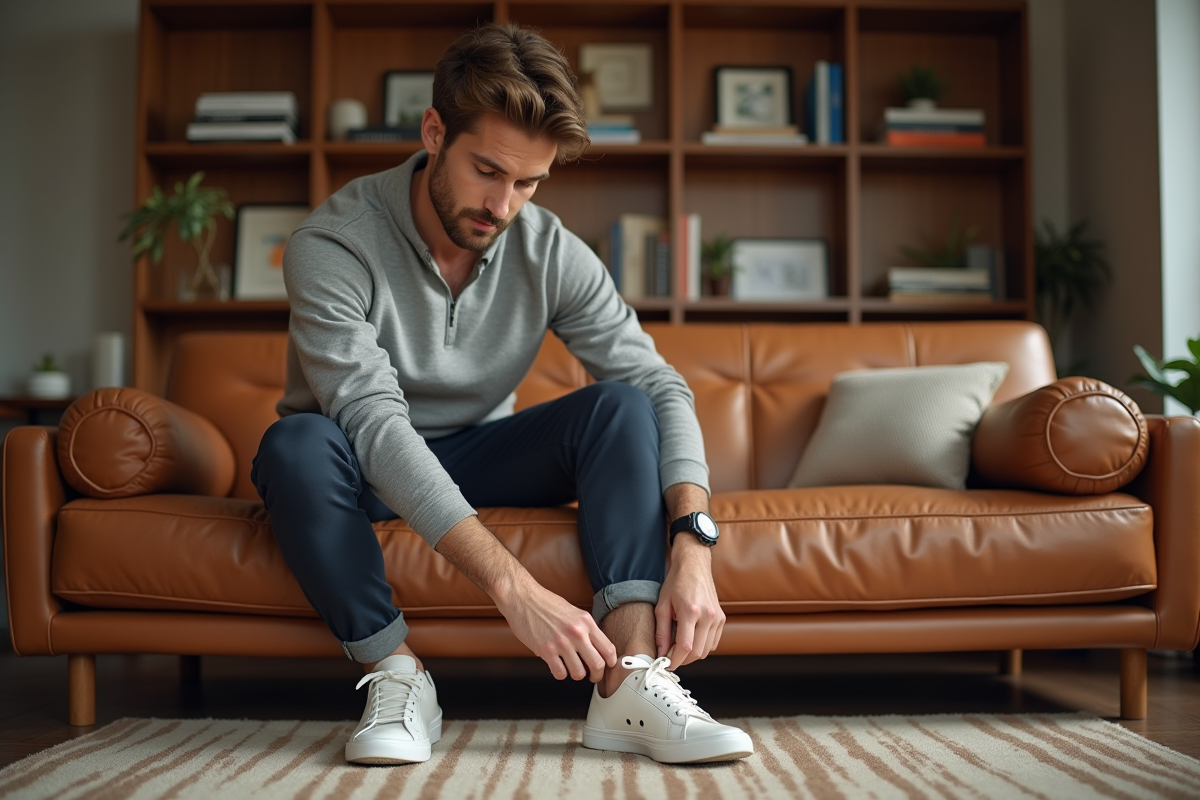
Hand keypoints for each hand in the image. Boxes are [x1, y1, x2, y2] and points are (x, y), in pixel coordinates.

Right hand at [496, 574, 616, 681]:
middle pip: (597, 664)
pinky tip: (557, 666)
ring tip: (572, 669)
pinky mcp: (546, 651)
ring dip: (576, 675)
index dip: (611, 662)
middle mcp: (577, 633)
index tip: (608, 666)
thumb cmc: (545, 603)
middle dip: (597, 675)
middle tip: (593, 676)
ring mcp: (562, 643)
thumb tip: (594, 646)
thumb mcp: (573, 611)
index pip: (608, 648)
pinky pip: (560, 673)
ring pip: (579, 673)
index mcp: (586, 621)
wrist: (522, 598)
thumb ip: (585, 628)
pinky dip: (560, 674)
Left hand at [654, 536, 724, 669]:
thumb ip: (662, 632)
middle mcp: (707, 616)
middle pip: (697, 652)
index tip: (666, 664)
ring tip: (679, 646)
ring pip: (706, 650)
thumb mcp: (662, 606)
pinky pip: (713, 642)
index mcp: (690, 611)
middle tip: (670, 656)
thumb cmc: (676, 583)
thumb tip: (661, 653)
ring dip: (692, 654)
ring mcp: (717, 617)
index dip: (675, 661)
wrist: (694, 565)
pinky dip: (702, 646)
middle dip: (682, 659)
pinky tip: (692, 638)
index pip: (685, 647)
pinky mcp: (722, 618)